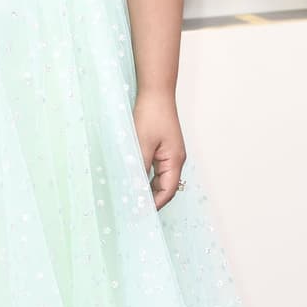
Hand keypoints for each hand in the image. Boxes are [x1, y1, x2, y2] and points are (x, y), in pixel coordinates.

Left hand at [133, 92, 186, 209]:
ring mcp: (170, 154)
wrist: (156, 92)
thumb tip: (135, 189)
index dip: (154, 204)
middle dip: (150, 199)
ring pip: (159, 179)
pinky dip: (145, 177)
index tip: (140, 214)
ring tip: (131, 199)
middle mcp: (175, 160)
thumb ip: (139, 168)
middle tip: (132, 210)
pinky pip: (156, 169)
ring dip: (147, 189)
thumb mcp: (142, 143)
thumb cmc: (151, 115)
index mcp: (174, 161)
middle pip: (165, 187)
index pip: (167, 191)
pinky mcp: (163, 148)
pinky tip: (133, 180)